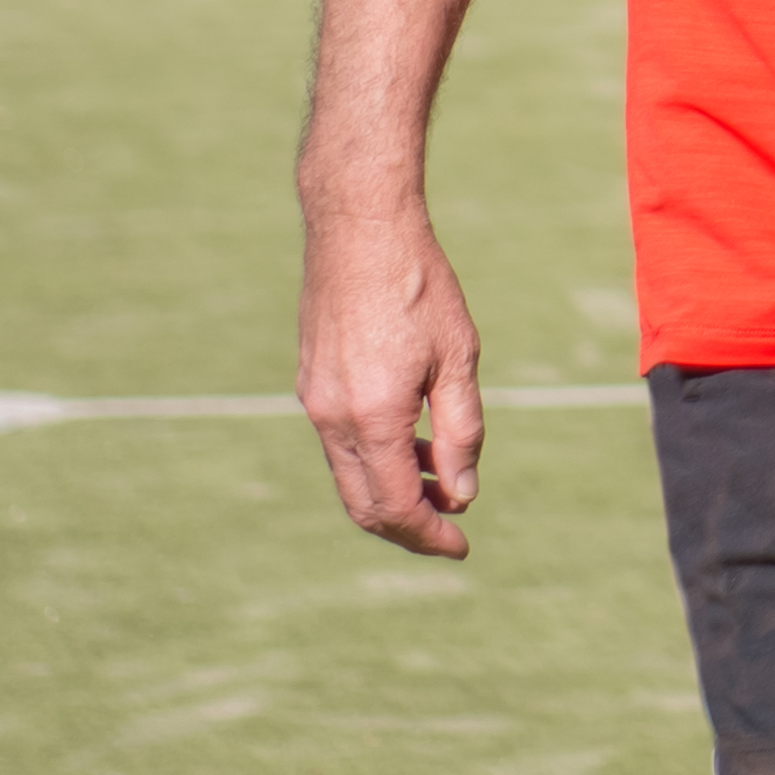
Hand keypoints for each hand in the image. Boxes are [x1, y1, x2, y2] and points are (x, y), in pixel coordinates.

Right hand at [295, 202, 487, 559]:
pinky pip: (341, 443)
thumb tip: (462, 494)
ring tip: (443, 487)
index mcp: (371, 416)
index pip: (396, 506)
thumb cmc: (419, 286)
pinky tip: (414, 445)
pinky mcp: (312, 382)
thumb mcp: (458, 359)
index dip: (430, 535)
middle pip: (364, 504)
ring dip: (393, 492)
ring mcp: (315, 400)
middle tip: (451, 532)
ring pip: (350, 476)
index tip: (461, 547)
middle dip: (409, 527)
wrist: (360, 227)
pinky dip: (375, 460)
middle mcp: (332, 417)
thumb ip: (460, 432)